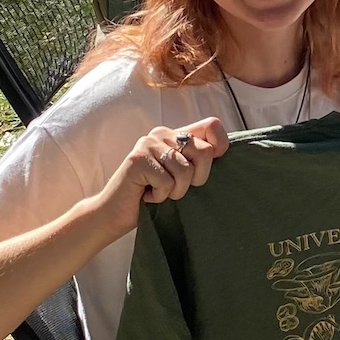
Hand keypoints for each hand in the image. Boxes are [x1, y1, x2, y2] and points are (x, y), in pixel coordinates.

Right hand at [94, 119, 230, 233]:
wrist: (115, 214)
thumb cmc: (154, 195)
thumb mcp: (182, 175)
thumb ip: (199, 159)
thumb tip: (225, 152)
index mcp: (176, 134)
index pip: (212, 125)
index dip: (221, 146)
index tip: (208, 166)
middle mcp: (162, 133)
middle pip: (204, 151)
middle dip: (197, 179)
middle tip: (175, 186)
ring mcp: (148, 144)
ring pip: (185, 170)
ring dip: (175, 191)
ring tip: (158, 191)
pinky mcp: (137, 160)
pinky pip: (167, 182)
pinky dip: (160, 196)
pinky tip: (146, 194)